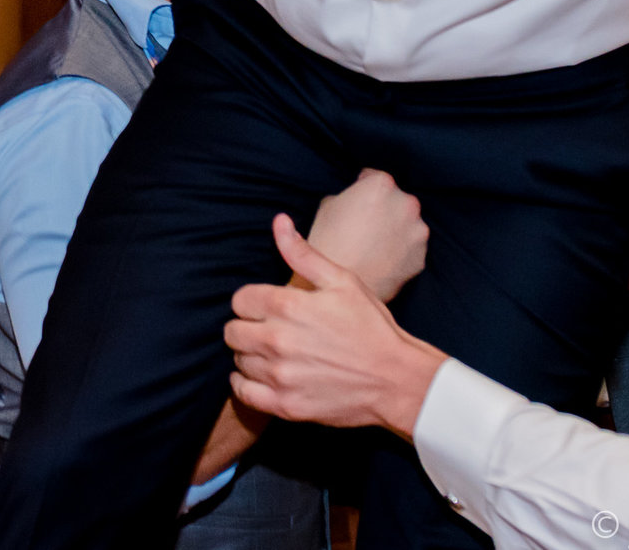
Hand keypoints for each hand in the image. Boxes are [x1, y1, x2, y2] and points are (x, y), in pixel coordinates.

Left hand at [226, 215, 446, 438]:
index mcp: (287, 306)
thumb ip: (303, 253)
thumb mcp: (342, 281)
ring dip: (251, 356)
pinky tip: (265, 377)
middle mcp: (277, 341)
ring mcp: (280, 376)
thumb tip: (279, 222)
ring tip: (276, 354)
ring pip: (238, 360)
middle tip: (270, 331)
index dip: (252, 303)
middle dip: (247, 327)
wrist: (396, 379)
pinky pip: (243, 392)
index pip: (239, 300)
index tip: (268, 309)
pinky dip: (247, 384)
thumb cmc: (371, 327)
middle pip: (232, 331)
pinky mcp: (285, 405)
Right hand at [305, 169, 427, 302]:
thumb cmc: (329, 242)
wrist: (338, 284)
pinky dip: (401, 250)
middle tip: (364, 224)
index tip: (356, 201)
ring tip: (374, 244)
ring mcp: (417, 231)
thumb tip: (356, 200)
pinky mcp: (421, 256)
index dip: (362, 188)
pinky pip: (411, 247)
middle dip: (383, 208)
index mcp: (381, 185)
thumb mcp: (328, 205)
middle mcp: (406, 203)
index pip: (374, 177)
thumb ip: (349, 196)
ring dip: (395, 229)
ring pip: (407, 223)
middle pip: (395, 199)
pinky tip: (382, 258)